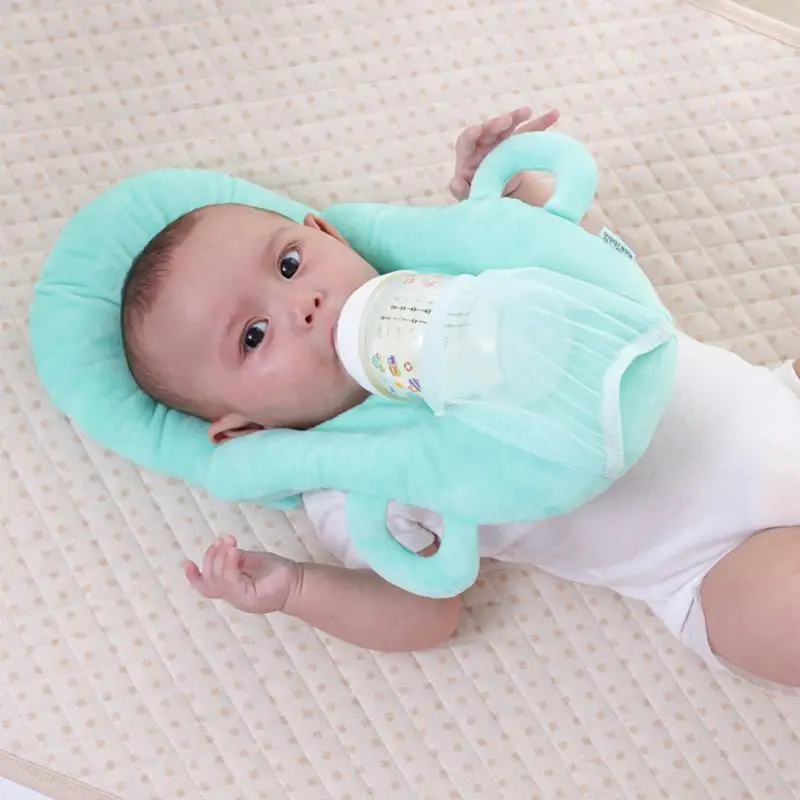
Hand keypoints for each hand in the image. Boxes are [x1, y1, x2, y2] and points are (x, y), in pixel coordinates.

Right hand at [184, 536, 301, 613]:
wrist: (297, 582)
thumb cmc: (276, 571)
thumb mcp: (251, 561)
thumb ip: (234, 559)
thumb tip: (221, 550)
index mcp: (231, 588)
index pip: (206, 586)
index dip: (193, 577)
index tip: (187, 562)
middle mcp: (232, 596)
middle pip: (209, 580)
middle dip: (211, 558)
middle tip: (223, 542)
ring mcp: (239, 599)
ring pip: (218, 580)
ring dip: (221, 559)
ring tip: (230, 544)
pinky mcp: (247, 598)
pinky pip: (231, 581)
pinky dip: (230, 565)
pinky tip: (234, 551)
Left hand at [450, 107, 559, 200]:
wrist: (496, 194)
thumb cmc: (475, 193)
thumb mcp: (467, 194)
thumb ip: (459, 189)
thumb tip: (455, 182)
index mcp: (468, 154)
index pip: (467, 139)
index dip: (472, 134)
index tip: (478, 129)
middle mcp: (484, 144)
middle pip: (489, 130)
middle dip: (497, 124)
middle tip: (507, 120)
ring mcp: (501, 142)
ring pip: (509, 127)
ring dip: (518, 117)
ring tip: (527, 112)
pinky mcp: (517, 145)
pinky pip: (529, 132)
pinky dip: (541, 123)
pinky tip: (554, 114)